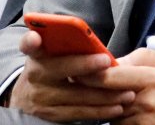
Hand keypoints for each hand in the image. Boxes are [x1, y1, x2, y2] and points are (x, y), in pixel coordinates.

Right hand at [9, 30, 134, 122]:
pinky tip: (118, 107)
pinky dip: (101, 111)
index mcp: (36, 54)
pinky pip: (80, 113)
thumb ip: (62, 44)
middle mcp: (36, 75)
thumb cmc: (48, 68)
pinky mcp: (52, 115)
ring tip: (127, 90)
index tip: (35, 38)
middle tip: (107, 62)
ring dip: (105, 94)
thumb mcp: (48, 54)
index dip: (31, 41)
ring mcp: (43, 98)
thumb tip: (91, 39)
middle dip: (85, 65)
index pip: (28, 44)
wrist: (27, 99)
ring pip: (78, 95)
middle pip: (61, 68)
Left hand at [81, 48, 154, 124]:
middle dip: (91, 88)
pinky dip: (117, 118)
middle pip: (105, 95)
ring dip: (105, 105)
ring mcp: (141, 122)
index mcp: (153, 79)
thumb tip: (115, 60)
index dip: (90, 73)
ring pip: (109, 112)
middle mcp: (145, 102)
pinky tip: (124, 112)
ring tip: (110, 97)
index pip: (111, 76)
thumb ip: (143, 57)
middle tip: (78, 81)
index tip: (78, 68)